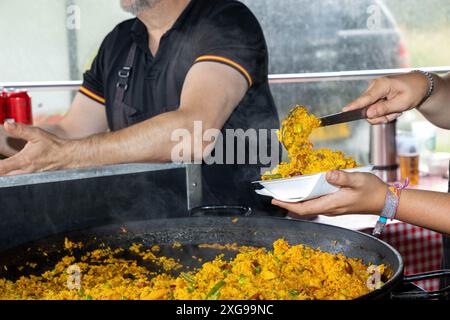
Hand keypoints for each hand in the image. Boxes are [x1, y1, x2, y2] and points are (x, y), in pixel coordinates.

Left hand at [0, 121, 76, 175]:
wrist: (68, 156)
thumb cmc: (54, 146)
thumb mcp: (37, 134)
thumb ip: (20, 129)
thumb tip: (7, 124)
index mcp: (23, 161)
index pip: (1, 168)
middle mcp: (25, 172)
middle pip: (3, 176)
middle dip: (0, 169)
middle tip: (1, 163)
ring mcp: (29, 177)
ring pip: (10, 179)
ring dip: (4, 173)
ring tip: (3, 166)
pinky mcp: (32, 178)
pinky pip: (17, 179)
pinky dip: (11, 175)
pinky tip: (11, 169)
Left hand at [272, 170, 387, 216]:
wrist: (386, 201)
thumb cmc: (372, 190)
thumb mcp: (357, 180)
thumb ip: (342, 177)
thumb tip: (327, 174)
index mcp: (331, 204)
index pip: (304, 209)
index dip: (288, 205)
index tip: (275, 201)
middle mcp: (330, 209)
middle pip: (303, 209)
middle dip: (288, 204)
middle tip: (275, 196)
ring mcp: (333, 208)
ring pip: (309, 207)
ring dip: (296, 201)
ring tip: (285, 193)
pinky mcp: (336, 205)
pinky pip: (316, 203)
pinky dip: (306, 198)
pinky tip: (304, 190)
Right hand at [343, 73, 429, 124]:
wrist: (420, 85)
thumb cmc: (413, 91)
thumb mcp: (402, 103)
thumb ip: (383, 109)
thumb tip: (368, 114)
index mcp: (381, 85)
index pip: (365, 98)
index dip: (354, 106)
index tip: (344, 111)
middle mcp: (374, 86)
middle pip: (367, 109)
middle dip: (381, 116)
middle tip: (395, 114)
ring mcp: (373, 90)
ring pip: (371, 111)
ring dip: (383, 115)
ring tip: (396, 111)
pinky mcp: (374, 95)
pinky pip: (374, 109)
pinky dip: (384, 112)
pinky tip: (393, 109)